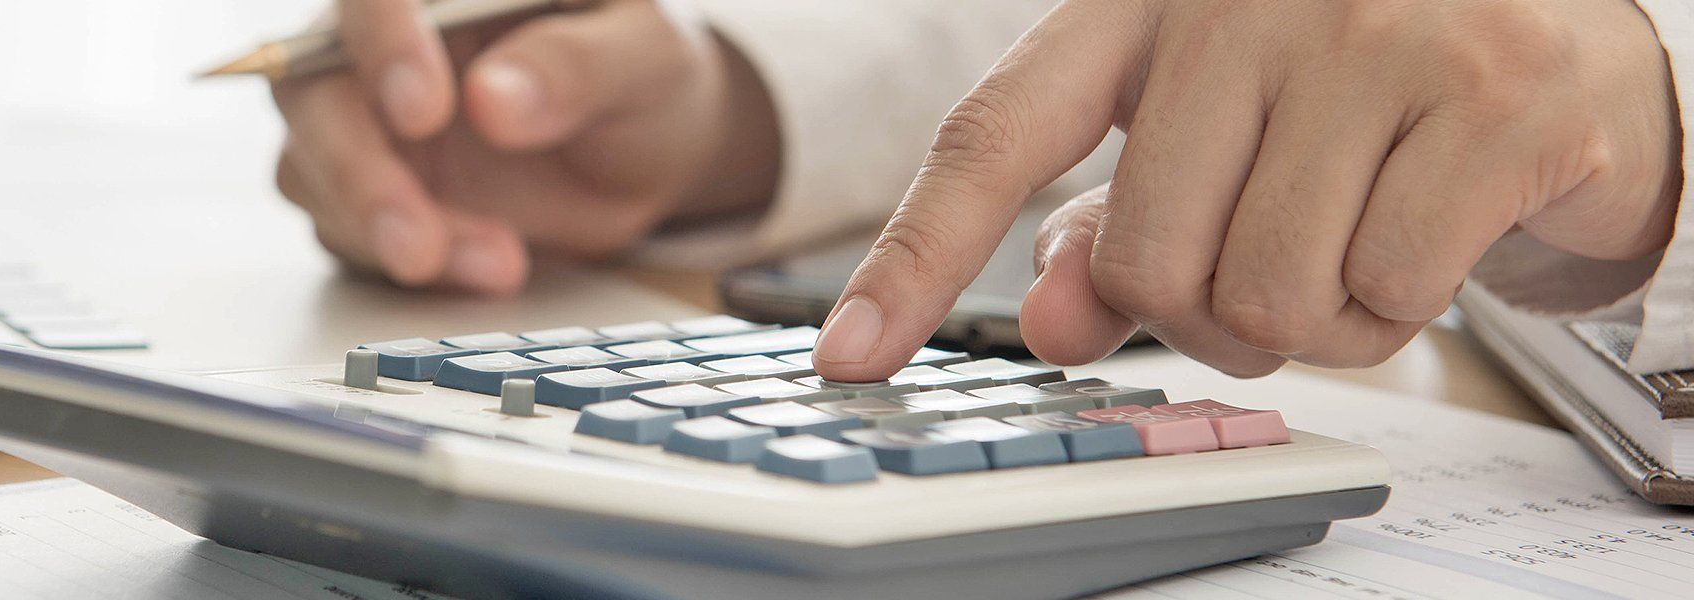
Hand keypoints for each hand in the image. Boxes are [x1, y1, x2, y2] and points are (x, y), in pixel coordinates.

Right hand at [273, 0, 777, 292]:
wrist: (650, 146)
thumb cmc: (646, 74)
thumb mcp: (644, 57)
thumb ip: (576, 66)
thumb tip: (493, 99)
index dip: (382, 45)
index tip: (424, 112)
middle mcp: (385, 44)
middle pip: (312, 90)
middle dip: (359, 173)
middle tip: (417, 242)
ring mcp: (371, 119)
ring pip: (314, 169)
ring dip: (385, 231)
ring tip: (500, 264)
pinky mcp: (377, 189)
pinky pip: (348, 230)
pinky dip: (408, 263)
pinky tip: (486, 268)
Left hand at [814, 0, 1679, 378]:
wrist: (1565, 38)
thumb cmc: (1364, 94)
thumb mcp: (1219, 144)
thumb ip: (1121, 230)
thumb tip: (1058, 321)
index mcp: (1146, 0)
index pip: (995, 137)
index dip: (913, 256)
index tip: (849, 354)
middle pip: (1146, 261)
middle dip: (1209, 313)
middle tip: (1277, 269)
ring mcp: (1375, 34)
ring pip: (1265, 293)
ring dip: (1315, 321)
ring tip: (1363, 239)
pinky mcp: (1493, 96)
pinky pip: (1389, 292)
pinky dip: (1406, 309)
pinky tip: (1437, 234)